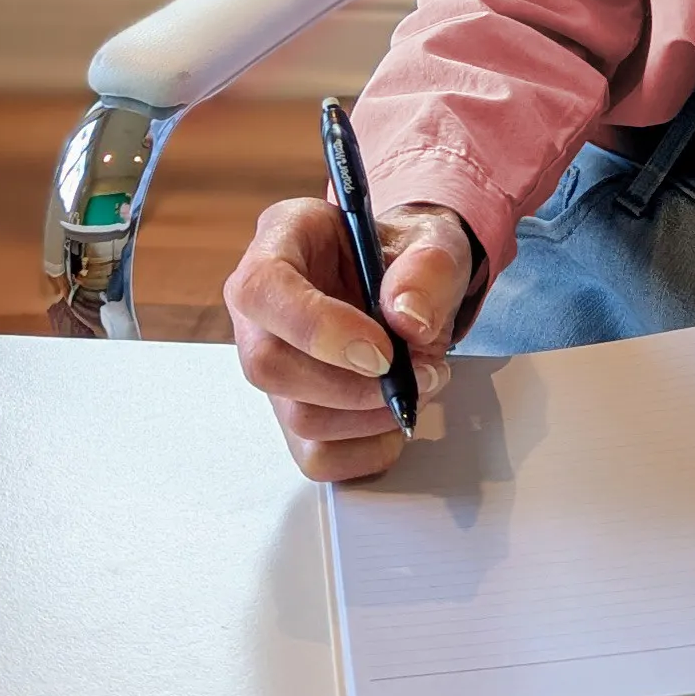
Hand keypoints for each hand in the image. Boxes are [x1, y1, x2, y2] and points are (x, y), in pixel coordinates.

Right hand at [224, 199, 473, 479]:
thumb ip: (427, 268)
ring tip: (421, 385)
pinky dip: (369, 449)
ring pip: (297, 417)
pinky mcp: (295, 409)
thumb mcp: (433, 239)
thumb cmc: (406, 257)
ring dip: (371, 415)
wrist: (411, 286)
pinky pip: (317, 456)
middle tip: (420, 373)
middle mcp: (262, 308)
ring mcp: (274, 363)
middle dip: (354, 385)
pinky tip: (396, 415)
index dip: (316, 328)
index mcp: (282, 241)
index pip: (261, 290)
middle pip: (269, 367)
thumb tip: (409, 320)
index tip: (381, 350)